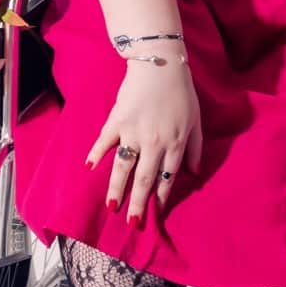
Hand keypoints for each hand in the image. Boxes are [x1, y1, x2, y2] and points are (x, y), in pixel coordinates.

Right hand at [86, 60, 203, 223]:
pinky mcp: (117, 119)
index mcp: (176, 142)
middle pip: (145, 178)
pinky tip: (89, 168)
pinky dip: (96, 154)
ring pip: (124, 166)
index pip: (168, 177)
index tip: (155, 214)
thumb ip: (196, 148)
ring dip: (116, 188)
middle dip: (138, 203)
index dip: (162, 197)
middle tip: (133, 223)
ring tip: (111, 207)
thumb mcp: (196, 120)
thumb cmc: (181, 91)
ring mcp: (134, 131)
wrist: (160, 63)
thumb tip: (193, 173)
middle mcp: (155, 141)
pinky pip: (105, 141)